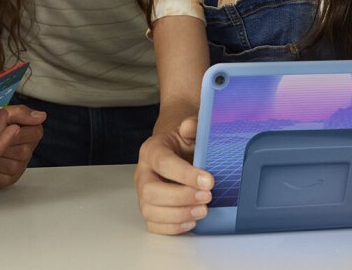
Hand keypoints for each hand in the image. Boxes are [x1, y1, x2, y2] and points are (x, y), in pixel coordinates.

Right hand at [134, 116, 213, 234]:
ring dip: (179, 215)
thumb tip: (189, 127)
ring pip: (150, 211)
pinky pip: (153, 225)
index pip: (163, 163)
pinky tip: (192, 221)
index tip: (209, 181)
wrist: (177, 149)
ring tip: (203, 210)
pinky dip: (173, 228)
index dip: (185, 175)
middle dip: (181, 197)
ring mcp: (143, 194)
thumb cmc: (184, 142)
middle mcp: (143, 173)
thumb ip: (193, 125)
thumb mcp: (191, 129)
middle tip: (207, 197)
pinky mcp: (149, 209)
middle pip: (151, 191)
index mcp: (151, 150)